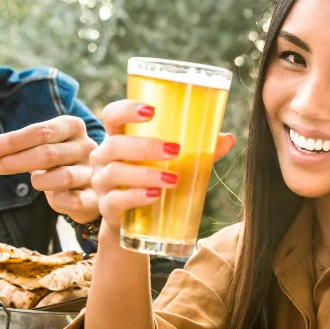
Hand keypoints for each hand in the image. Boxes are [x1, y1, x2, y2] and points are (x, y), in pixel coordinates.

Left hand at [0, 116, 99, 223]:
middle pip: (48, 153)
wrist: (88, 187)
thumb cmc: (57, 163)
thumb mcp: (41, 147)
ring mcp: (94, 172)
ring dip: (40, 181)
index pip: (40, 131)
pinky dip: (57, 201)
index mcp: (73, 127)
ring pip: (62, 177)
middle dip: (15, 161)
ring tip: (37, 181)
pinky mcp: (96, 196)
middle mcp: (87, 146)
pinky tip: (55, 196)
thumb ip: (19, 146)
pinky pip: (73, 201)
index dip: (11, 141)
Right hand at [91, 100, 234, 231]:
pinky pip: (115, 201)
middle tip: (175, 149)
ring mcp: (102, 182)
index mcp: (118, 137)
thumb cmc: (153, 178)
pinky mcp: (106, 207)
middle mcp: (104, 157)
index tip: (151, 110)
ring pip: (116, 172)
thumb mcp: (172, 161)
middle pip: (115, 145)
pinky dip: (136, 197)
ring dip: (145, 174)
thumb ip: (199, 150)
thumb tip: (228, 139)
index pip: (112, 115)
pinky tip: (155, 196)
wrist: (136, 220)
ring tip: (173, 179)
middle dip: (145, 146)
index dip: (126, 109)